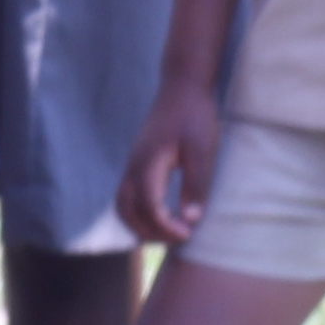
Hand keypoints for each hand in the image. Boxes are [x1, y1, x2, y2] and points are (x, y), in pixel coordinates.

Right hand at [118, 76, 225, 246]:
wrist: (182, 86)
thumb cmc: (195, 116)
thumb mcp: (202, 151)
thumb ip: (195, 185)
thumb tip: (190, 220)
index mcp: (149, 163)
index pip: (149, 208)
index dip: (166, 228)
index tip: (188, 234)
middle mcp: (133, 166)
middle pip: (127, 211)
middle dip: (150, 232)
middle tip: (178, 238)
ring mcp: (132, 163)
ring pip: (122, 205)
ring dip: (140, 225)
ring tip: (167, 233)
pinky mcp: (136, 162)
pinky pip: (127, 195)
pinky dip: (138, 213)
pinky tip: (161, 216)